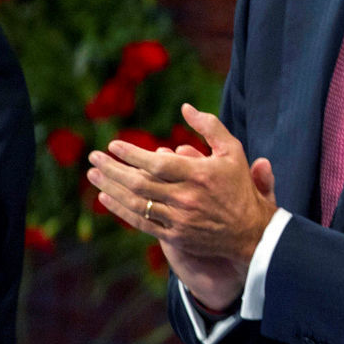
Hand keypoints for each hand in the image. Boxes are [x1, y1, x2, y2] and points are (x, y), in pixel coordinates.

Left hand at [87, 103, 277, 308]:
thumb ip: (209, 127)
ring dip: (110, 188)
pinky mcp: (174, 236)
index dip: (132, 154)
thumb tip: (185, 108)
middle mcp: (187, 198)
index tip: (113, 145)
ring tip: (93, 175)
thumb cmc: (239, 186)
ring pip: (136, 203)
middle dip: (112, 169)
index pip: (157, 164)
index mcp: (200, 174)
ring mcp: (179, 219)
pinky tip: (106, 198)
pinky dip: (120, 210)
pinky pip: (140, 222)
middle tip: (94, 157)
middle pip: (139, 183)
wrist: (250, 231)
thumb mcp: (233, 151)